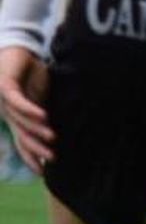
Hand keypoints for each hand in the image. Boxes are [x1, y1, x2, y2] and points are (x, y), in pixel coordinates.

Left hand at [0, 46, 52, 172]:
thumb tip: (62, 128)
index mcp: (17, 117)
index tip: (44, 172)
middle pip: (22, 135)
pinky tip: (43, 116)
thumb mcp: (42, 96)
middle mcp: (9, 113)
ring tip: (53, 138)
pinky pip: (18, 102)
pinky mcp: (6, 87)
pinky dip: (29, 110)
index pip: (23, 141)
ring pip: (21, 121)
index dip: (31, 157)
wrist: (18, 51)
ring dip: (37, 130)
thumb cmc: (31, 74)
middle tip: (53, 159)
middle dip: (36, 148)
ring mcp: (5, 101)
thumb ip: (47, 112)